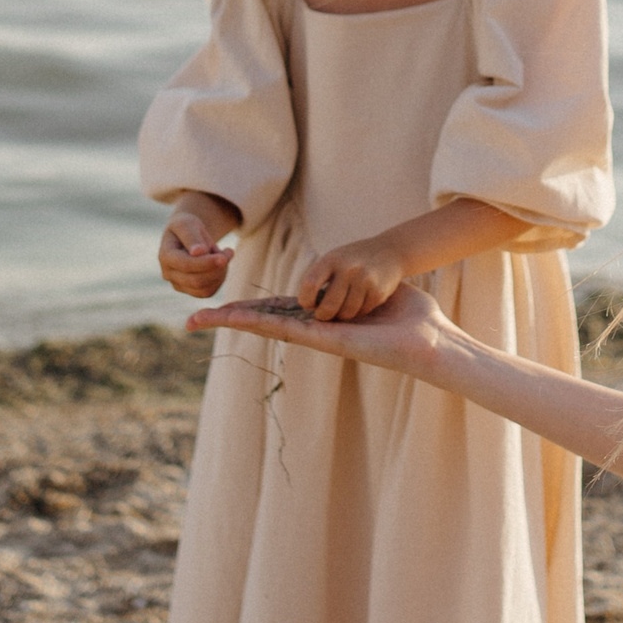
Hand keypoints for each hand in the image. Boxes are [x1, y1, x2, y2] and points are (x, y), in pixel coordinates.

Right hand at [159, 208, 233, 297]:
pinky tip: (221, 265)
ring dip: (220, 273)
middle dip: (216, 269)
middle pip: (196, 281)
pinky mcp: (189, 290)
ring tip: (224, 254)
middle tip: (228, 253)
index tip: (224, 257)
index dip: (206, 263)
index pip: (186, 265)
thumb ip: (191, 236)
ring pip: (204, 289)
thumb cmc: (187, 226)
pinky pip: (208, 292)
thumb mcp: (188, 223)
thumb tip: (198, 252)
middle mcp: (168, 273)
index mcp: (165, 256)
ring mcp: (178, 284)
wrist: (186, 235)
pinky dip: (219, 279)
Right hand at [188, 284, 458, 380]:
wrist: (430, 339)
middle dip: (228, 319)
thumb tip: (358, 282)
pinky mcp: (326, 341)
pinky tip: (233, 319)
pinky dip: (257, 323)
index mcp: (323, 320)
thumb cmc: (409, 317)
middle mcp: (315, 330)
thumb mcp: (376, 293)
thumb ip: (360, 287)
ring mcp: (317, 337)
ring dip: (231, 321)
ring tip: (199, 320)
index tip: (224, 307)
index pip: (278, 311)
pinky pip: (286, 329)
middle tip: (192, 320)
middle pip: (263, 321)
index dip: (250, 308)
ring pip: (265, 326)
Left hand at [295, 237, 405, 321]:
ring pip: (345, 313)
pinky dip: (358, 312)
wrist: (390, 251)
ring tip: (342, 308)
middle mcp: (348, 269)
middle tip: (324, 314)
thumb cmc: (352, 260)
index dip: (305, 300)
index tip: (308, 304)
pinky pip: (362, 312)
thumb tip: (299, 307)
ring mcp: (365, 280)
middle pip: (328, 307)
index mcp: (331, 259)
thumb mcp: (333, 259)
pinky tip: (360, 302)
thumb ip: (318, 278)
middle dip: (323, 315)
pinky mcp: (378, 291)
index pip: (310, 285)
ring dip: (342, 315)